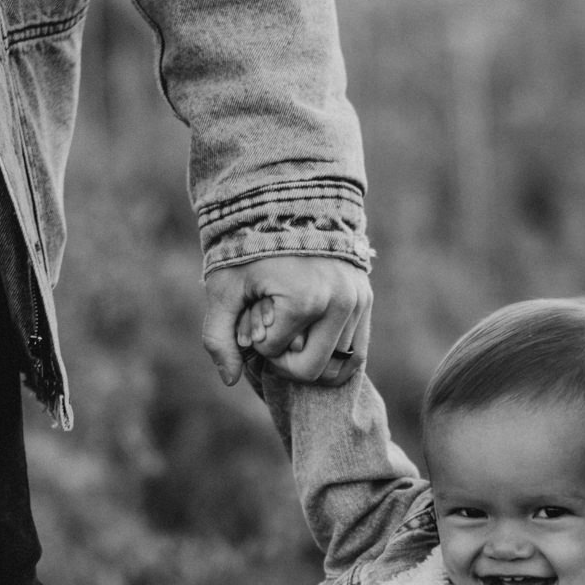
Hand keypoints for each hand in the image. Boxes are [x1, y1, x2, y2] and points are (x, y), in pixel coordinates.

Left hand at [202, 256, 372, 387]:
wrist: (289, 203)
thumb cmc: (250, 245)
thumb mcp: (225, 287)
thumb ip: (219, 336)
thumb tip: (229, 380)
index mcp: (303, 300)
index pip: (274, 352)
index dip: (256, 340)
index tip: (251, 313)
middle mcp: (338, 303)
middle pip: (312, 370)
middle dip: (285, 360)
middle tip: (270, 337)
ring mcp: (357, 301)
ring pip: (337, 366)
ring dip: (310, 358)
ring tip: (291, 334)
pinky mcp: (366, 299)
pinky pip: (356, 352)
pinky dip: (334, 358)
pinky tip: (312, 345)